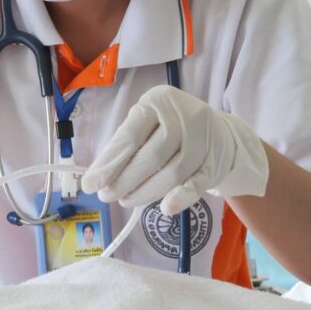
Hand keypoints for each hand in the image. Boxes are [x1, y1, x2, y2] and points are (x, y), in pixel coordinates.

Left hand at [81, 85, 268, 214]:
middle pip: (150, 157)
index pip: (130, 136)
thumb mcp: (147, 122)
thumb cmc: (170, 127)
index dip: (109, 163)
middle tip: (106, 196)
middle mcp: (183, 116)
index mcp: (158, 101)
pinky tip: (165, 208)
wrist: (220, 133)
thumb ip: (125, 144)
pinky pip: (197, 183)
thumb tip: (98, 177)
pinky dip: (181, 197)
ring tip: (126, 200)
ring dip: (145, 192)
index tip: (90, 184)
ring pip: (172, 173)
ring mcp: (204, 140)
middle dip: (124, 181)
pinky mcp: (215, 162)